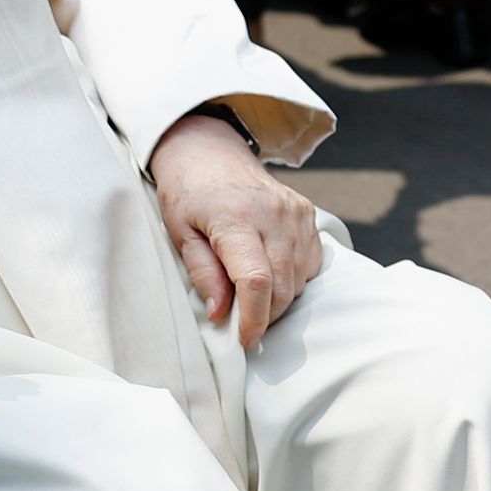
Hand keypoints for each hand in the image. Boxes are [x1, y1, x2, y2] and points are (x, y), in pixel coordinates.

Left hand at [148, 112, 319, 346]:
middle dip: (264, 315)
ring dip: (279, 298)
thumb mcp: (180, 234)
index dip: (254, 319)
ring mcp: (295, 212)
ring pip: (300, 280)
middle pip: (282, 287)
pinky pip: (311, 262)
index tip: (245, 339)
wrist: (208, 150)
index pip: (256, 281)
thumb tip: (221, 314)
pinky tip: (270, 271)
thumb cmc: (188, 192)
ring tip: (250, 292)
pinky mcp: (307, 212)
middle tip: (241, 320)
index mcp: (236, 218)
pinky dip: (293, 278)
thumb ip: (203, 275)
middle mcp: (272, 214)